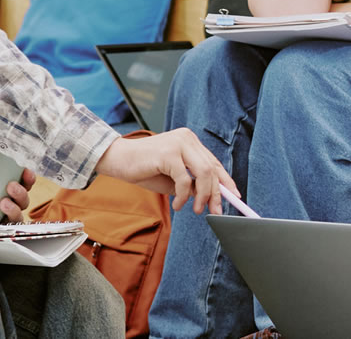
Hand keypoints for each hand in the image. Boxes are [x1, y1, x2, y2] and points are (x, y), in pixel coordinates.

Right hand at [96, 129, 236, 214]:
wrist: (116, 160)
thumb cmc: (143, 169)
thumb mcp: (172, 179)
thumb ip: (191, 184)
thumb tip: (211, 198)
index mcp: (190, 141)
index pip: (214, 163)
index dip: (226, 181)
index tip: (234, 197)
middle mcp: (187, 139)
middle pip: (212, 169)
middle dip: (216, 194)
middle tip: (215, 211)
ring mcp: (178, 143)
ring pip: (203, 173)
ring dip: (202, 196)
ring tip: (195, 210)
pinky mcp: (168, 153)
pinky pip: (184, 179)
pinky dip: (183, 196)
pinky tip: (177, 204)